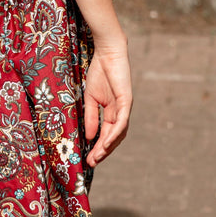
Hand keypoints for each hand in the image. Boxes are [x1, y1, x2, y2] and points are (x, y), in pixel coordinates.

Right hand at [83, 38, 131, 167]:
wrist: (107, 53)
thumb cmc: (99, 72)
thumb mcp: (90, 97)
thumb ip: (91, 116)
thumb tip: (89, 137)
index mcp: (111, 111)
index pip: (106, 134)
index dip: (98, 147)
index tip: (88, 159)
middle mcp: (120, 112)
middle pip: (114, 138)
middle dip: (103, 151)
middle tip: (92, 163)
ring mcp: (124, 108)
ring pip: (119, 133)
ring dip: (109, 146)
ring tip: (97, 156)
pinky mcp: (127, 102)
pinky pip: (121, 122)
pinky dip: (114, 133)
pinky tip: (106, 142)